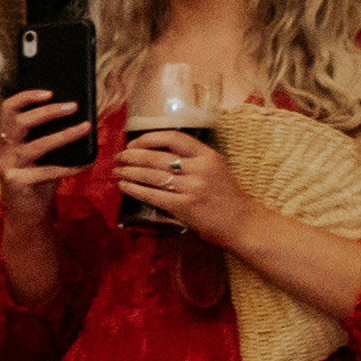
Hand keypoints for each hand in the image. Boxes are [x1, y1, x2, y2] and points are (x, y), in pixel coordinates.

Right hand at [0, 85, 94, 199]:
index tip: (49, 92)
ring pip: (36, 146)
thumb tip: (75, 112)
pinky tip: (86, 163)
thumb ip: (45, 134)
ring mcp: (7, 166)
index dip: (27, 97)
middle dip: (47, 112)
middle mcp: (2, 149)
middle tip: (73, 106)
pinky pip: (47, 171)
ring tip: (85, 127)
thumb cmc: (37, 176)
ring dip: (63, 135)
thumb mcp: (37, 151)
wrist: (26, 211)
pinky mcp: (17, 182)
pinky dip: (69, 166)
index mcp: (4, 136)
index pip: (8, 109)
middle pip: (18, 123)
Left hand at [115, 121, 250, 245]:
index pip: (174, 138)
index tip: (134, 143)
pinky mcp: (184, 206)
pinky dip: (135, 189)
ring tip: (117, 171)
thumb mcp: (216, 169)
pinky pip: (153, 195)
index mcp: (208, 156)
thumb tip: (157, 154)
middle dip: (133, 156)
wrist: (243, 222)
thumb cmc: (227, 197)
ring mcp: (192, 187)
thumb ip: (192, 161)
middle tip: (119, 158)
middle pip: (157, 157)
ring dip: (129, 172)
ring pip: (152, 175)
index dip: (149, 139)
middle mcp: (200, 168)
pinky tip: (124, 186)